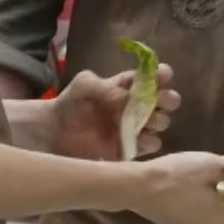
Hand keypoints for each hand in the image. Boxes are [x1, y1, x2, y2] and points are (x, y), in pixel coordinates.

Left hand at [48, 64, 179, 160]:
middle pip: (166, 101)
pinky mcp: (131, 149)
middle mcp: (137, 106)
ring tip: (149, 122)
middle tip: (161, 102)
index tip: (163, 76)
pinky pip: (151, 146)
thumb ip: (100, 85)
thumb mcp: (82, 85)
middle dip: (168, 99)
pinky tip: (141, 140)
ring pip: (162, 124)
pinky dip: (150, 142)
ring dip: (160, 121)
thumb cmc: (70, 104)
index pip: (154, 77)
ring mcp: (136, 128)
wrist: (55, 134)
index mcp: (128, 86)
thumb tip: (124, 97)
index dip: (162, 75)